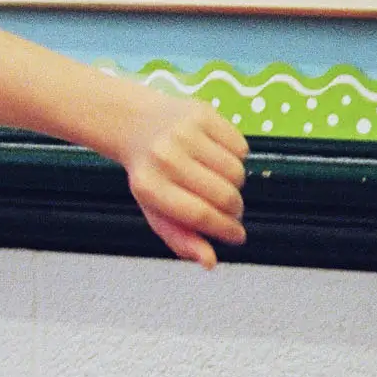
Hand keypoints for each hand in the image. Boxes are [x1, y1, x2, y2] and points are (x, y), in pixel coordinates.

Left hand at [113, 90, 249, 267]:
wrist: (135, 123)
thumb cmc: (150, 173)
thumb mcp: (154, 208)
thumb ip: (180, 238)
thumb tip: (209, 263)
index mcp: (149, 185)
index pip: (200, 215)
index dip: (225, 230)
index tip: (236, 236)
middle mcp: (165, 157)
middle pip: (225, 196)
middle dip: (234, 209)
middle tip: (229, 209)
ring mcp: (184, 133)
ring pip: (237, 172)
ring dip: (236, 183)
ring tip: (217, 179)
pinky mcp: (202, 113)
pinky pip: (241, 147)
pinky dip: (237, 156)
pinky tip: (215, 155)